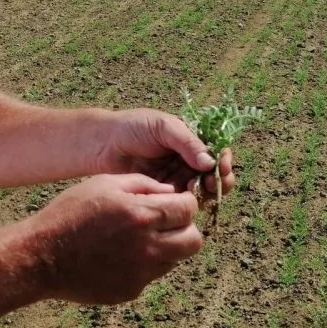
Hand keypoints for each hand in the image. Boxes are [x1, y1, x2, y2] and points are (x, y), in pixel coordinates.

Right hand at [29, 174, 201, 304]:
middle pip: (194, 241)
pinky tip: (119, 256)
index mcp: (143, 215)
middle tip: (166, 224)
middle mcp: (148, 247)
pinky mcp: (131, 290)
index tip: (173, 204)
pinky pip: (151, 276)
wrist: (41, 257)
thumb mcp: (104, 183)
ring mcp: (141, 273)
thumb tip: (170, 193)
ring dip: (166, 247)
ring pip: (175, 260)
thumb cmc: (70, 214)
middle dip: (185, 228)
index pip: (189, 209)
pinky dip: (143, 265)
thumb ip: (144, 184)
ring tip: (138, 239)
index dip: (184, 203)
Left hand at [98, 109, 235, 199]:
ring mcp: (176, 176)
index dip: (224, 159)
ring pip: (200, 189)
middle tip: (212, 183)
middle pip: (213, 173)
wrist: (103, 143)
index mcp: (190, 140)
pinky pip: (181, 199)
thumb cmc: (133, 127)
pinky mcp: (163, 192)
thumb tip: (211, 163)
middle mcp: (187, 159)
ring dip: (204, 191)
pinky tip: (182, 197)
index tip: (223, 164)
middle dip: (218, 179)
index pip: (216, 151)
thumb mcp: (163, 127)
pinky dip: (186, 200)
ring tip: (195, 188)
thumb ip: (188, 143)